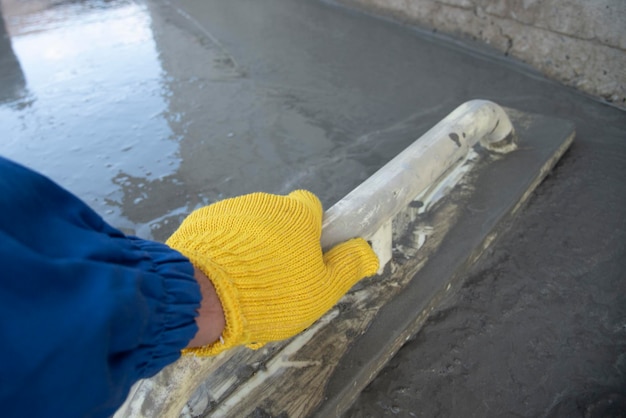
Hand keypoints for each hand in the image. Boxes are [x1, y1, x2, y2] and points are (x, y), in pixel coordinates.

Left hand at [166, 190, 378, 355]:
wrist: (206, 294)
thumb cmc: (273, 291)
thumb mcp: (322, 289)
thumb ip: (347, 267)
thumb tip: (368, 251)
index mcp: (297, 214)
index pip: (310, 206)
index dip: (311, 230)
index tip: (306, 255)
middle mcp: (265, 202)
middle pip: (278, 219)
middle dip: (278, 243)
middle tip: (275, 280)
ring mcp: (230, 209)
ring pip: (248, 227)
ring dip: (249, 248)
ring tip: (243, 286)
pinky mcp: (201, 220)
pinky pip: (221, 234)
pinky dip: (223, 251)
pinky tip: (219, 278)